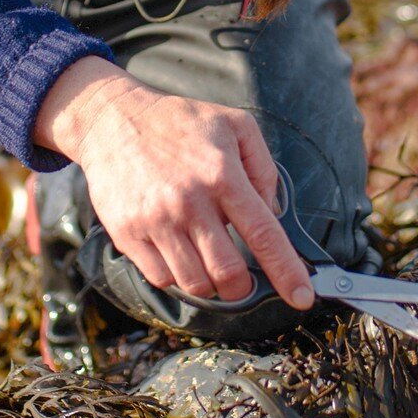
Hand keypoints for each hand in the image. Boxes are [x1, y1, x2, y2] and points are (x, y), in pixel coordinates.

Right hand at [32, 55, 314, 309]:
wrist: (114, 119)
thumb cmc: (179, 122)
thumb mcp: (234, 124)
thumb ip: (263, 167)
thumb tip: (272, 211)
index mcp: (222, 174)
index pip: (263, 235)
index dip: (287, 272)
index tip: (303, 298)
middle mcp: (190, 202)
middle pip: (229, 274)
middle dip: (243, 286)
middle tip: (242, 278)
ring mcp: (156, 221)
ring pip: (195, 283)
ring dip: (209, 282)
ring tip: (205, 256)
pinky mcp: (128, 234)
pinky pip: (161, 278)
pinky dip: (176, 274)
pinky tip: (177, 249)